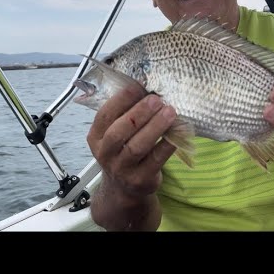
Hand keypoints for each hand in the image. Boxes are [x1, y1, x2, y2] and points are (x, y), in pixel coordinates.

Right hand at [87, 84, 177, 200]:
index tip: (139, 85)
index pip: (105, 115)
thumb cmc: (122, 151)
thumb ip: (125, 114)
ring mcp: (121, 169)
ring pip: (137, 147)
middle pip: (119, 131)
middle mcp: (105, 154)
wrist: (123, 188)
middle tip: (156, 99)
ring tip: (170, 112)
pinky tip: (177, 131)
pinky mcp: (140, 180)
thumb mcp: (115, 134)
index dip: (121, 99)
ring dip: (155, 127)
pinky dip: (167, 144)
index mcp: (96, 137)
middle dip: (138, 113)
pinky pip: (155, 160)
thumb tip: (147, 88)